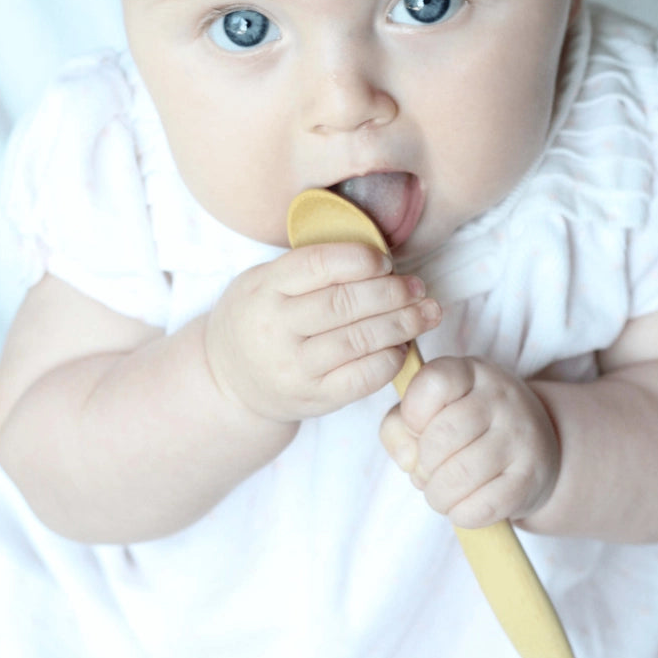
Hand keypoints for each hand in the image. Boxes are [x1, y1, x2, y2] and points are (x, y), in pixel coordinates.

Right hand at [205, 243, 440, 421]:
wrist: (229, 381)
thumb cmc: (260, 319)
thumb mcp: (266, 282)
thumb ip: (311, 268)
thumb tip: (380, 258)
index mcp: (264, 288)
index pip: (319, 264)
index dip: (362, 259)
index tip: (386, 261)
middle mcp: (275, 328)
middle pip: (346, 303)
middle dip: (393, 293)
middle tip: (419, 287)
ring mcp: (294, 368)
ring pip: (360, 340)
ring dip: (403, 324)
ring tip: (427, 313)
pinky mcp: (314, 398)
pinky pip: (363, 377)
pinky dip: (391, 359)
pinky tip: (403, 346)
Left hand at [379, 357, 559, 527]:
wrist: (536, 447)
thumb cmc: (467, 429)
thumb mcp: (429, 412)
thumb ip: (398, 427)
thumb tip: (408, 459)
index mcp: (471, 371)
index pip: (434, 382)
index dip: (413, 414)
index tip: (417, 429)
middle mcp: (502, 396)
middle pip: (443, 435)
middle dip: (424, 464)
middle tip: (427, 472)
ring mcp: (521, 436)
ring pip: (461, 475)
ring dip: (438, 495)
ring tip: (441, 492)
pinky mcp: (531, 476)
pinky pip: (482, 506)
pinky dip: (461, 513)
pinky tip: (463, 504)